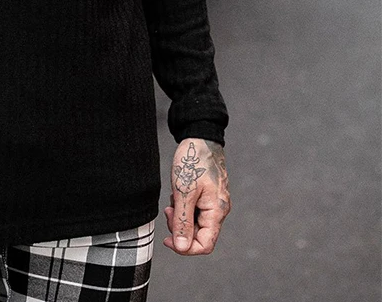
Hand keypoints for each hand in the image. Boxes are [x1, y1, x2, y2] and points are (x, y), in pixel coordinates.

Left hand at [162, 138, 230, 255]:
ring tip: (173, 199)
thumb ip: (183, 221)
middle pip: (199, 235)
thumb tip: (182, 247)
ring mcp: (213, 202)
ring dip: (180, 216)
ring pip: (195, 223)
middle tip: (168, 211)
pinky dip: (183, 206)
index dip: (185, 248)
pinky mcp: (207, 195)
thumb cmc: (193, 161)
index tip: (167, 239)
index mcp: (216, 211)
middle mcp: (218, 210)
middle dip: (180, 228)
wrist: (199, 137)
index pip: (205, 245)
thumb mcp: (183, 192)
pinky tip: (178, 192)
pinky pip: (194, 210)